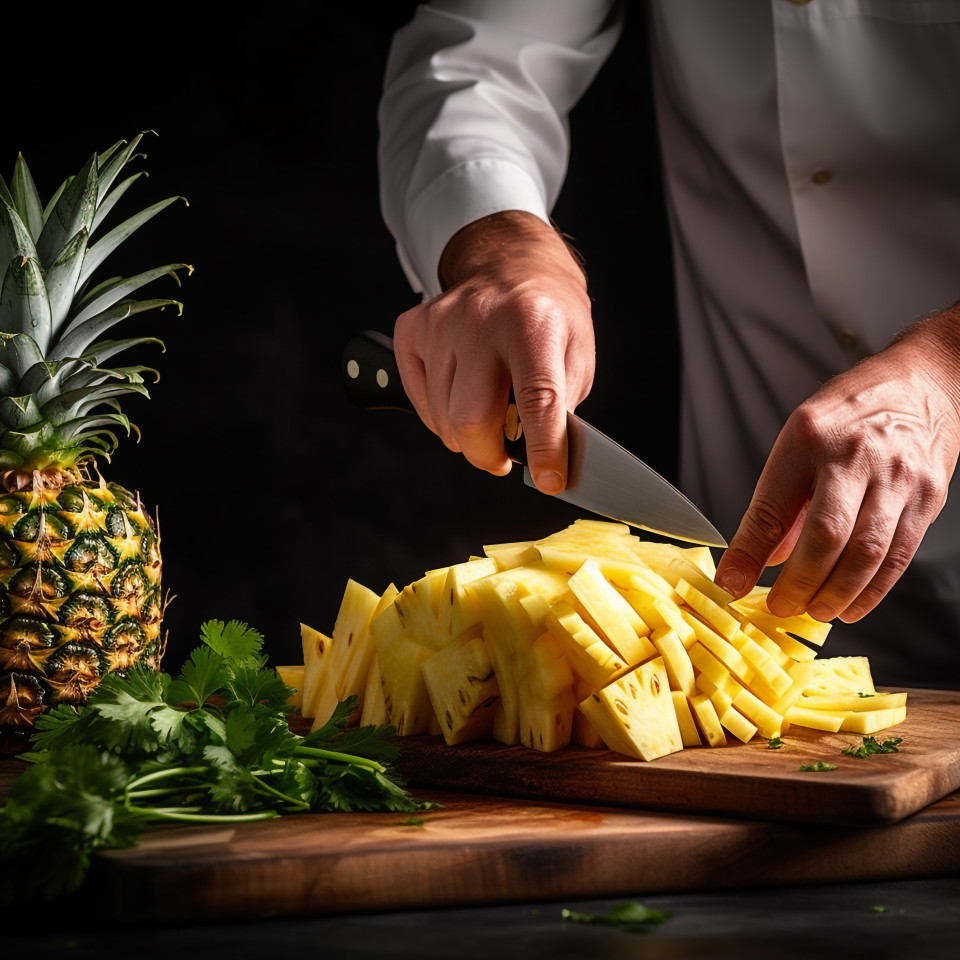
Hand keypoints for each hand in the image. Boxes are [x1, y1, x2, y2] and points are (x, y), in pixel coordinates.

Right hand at [393, 210, 594, 492]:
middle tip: (504, 459)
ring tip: (488, 422)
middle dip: (489, 456)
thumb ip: (559, 407)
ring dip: (467, 438)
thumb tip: (545, 462)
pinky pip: (420, 399)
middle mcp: (483, 319)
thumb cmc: (549, 316)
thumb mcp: (575, 355)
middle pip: (472, 418)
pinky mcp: (413, 329)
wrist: (512, 264)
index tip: (549, 481)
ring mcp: (441, 323)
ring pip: (443, 417)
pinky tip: (461, 401)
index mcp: (533, 322)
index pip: (537, 399)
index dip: (544, 449)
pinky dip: (440, 417)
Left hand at [714, 304, 959, 622]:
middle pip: (826, 536)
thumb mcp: (801, 438)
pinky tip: (851, 605)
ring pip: (867, 554)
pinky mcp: (928, 498)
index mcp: (809, 438)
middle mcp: (855, 457)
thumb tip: (765, 557)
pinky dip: (872, 590)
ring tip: (813, 611)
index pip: (773, 506)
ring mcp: (897, 479)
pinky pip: (899, 556)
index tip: (732, 582)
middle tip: (780, 606)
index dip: (749, 552)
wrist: (922, 382)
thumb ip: (783, 499)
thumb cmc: (853, 410)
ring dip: (835, 593)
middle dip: (799, 583)